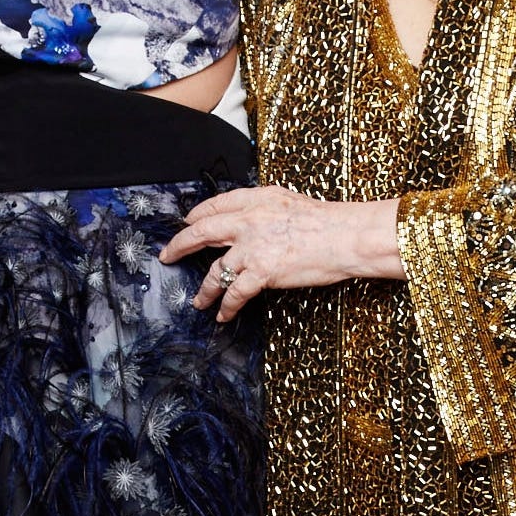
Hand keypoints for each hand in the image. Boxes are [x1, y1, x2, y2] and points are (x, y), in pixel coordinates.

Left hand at [159, 187, 402, 320]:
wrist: (346, 236)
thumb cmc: (328, 222)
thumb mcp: (290, 202)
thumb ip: (265, 208)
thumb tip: (249, 220)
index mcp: (258, 199)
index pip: (217, 205)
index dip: (197, 215)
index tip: (188, 223)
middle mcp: (249, 220)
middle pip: (202, 232)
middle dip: (180, 246)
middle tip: (168, 256)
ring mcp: (253, 247)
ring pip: (216, 270)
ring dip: (204, 289)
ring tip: (198, 301)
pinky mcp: (262, 271)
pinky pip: (235, 293)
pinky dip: (226, 307)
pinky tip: (223, 315)